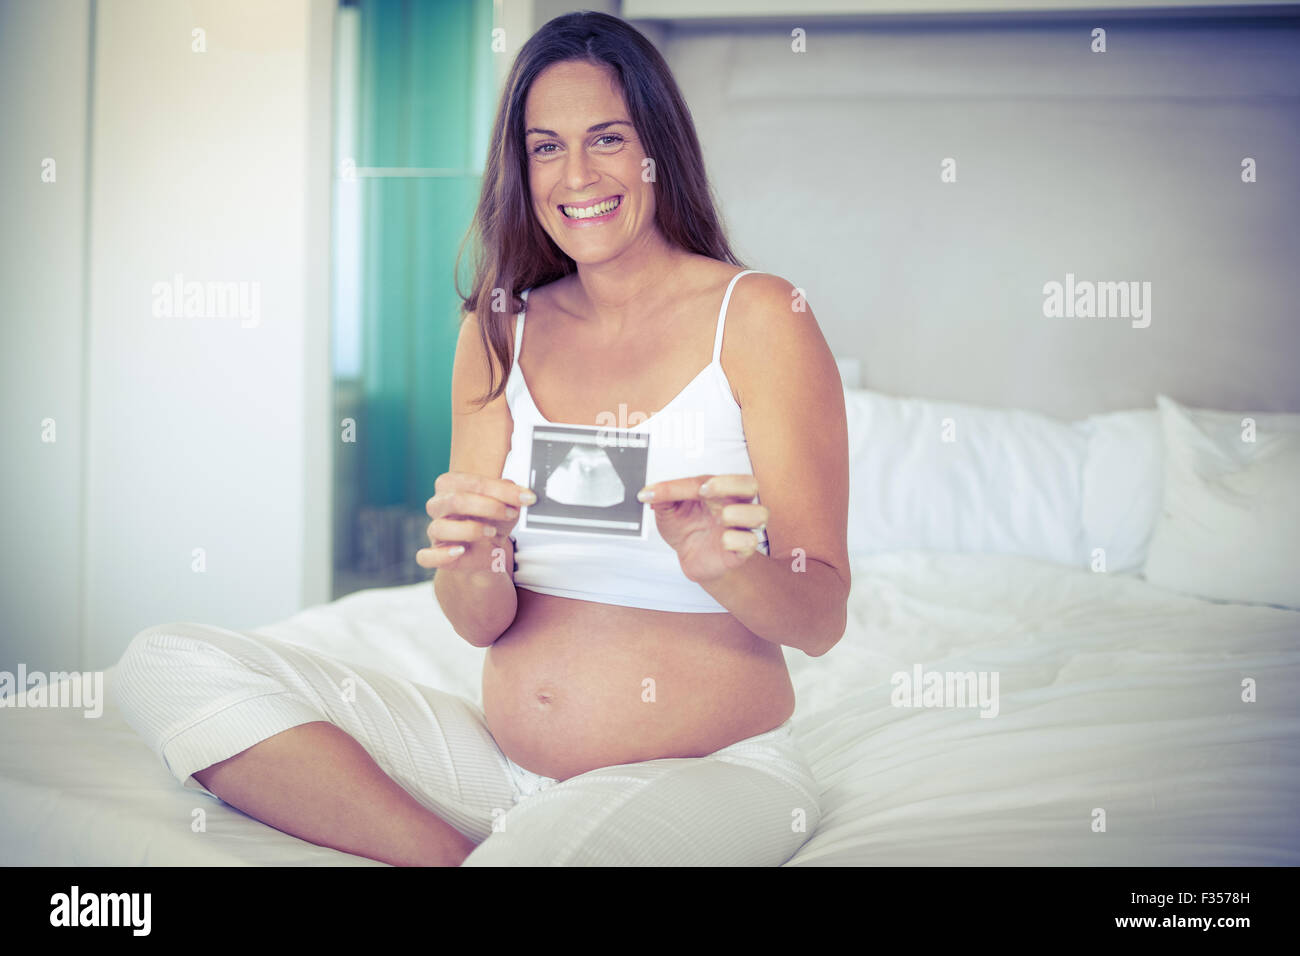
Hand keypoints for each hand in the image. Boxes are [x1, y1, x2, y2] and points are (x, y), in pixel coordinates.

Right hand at [416, 473, 534, 570]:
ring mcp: (435, 530)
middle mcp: (438, 505)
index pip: (472, 482)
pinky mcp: (434, 554)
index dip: (500, 490)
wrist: (487, 550)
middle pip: (455, 501)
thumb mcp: (506, 508)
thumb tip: (522, 494)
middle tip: (510, 513)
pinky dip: (441, 555)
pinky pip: (426, 556)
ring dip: (470, 530)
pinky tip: (460, 552)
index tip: (526, 497)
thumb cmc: (493, 521)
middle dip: (487, 506)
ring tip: (491, 533)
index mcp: (451, 485)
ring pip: (439, 528)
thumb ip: (512, 499)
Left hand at [638, 474, 767, 583]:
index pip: (721, 477)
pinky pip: (750, 542)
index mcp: (719, 490)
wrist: (690, 557)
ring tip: (720, 519)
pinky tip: (722, 542)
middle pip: (751, 484)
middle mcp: (735, 505)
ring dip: (739, 513)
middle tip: (706, 493)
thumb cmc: (685, 527)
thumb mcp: (668, 510)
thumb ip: (661, 497)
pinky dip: (736, 541)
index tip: (694, 488)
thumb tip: (646, 493)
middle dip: (731, 484)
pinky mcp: (740, 551)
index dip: (708, 480)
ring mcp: (740, 527)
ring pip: (760, 513)